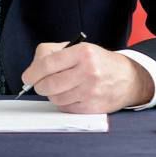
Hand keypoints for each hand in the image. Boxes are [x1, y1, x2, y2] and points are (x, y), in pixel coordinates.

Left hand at [20, 42, 153, 112]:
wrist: (128, 78)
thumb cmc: (98, 62)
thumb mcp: (78, 48)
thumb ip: (52, 53)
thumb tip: (32, 70)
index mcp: (82, 53)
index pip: (48, 64)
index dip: (33, 73)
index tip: (27, 77)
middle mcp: (89, 72)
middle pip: (49, 84)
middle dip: (39, 86)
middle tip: (39, 84)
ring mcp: (92, 91)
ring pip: (56, 98)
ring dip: (52, 95)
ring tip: (59, 87)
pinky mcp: (94, 107)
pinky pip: (67, 108)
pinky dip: (63, 103)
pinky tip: (70, 95)